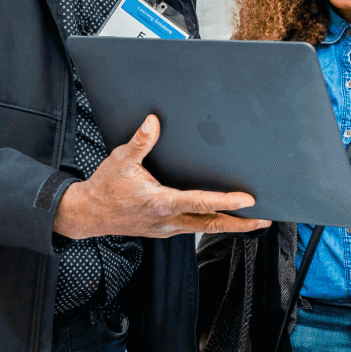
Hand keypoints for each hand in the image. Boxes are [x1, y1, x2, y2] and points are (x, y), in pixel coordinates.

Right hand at [49, 113, 268, 239]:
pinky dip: (210, 222)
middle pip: (211, 224)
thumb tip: (153, 121)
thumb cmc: (104, 188)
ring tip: (251, 221)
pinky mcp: (163, 230)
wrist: (87, 215)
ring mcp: (166, 228)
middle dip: (239, 224)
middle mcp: (167, 220)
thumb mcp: (120, 160)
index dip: (226, 201)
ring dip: (228, 225)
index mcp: (159, 202)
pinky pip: (192, 227)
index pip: (200, 202)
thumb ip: (140, 142)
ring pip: (203, 228)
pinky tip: (220, 216)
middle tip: (263, 220)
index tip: (247, 200)